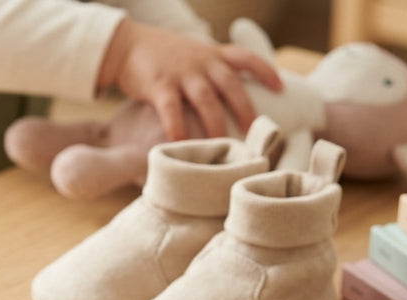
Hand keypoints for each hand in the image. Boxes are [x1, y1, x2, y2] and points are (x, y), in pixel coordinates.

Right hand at [98, 20, 283, 140]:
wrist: (127, 45)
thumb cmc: (162, 56)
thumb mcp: (194, 54)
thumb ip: (212, 71)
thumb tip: (230, 100)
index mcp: (212, 54)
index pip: (246, 58)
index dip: (265, 71)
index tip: (279, 88)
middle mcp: (201, 62)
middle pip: (231, 85)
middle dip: (245, 110)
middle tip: (254, 135)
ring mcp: (181, 73)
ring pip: (206, 99)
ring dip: (216, 125)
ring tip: (222, 148)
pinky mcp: (159, 85)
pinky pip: (172, 110)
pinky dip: (178, 129)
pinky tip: (180, 146)